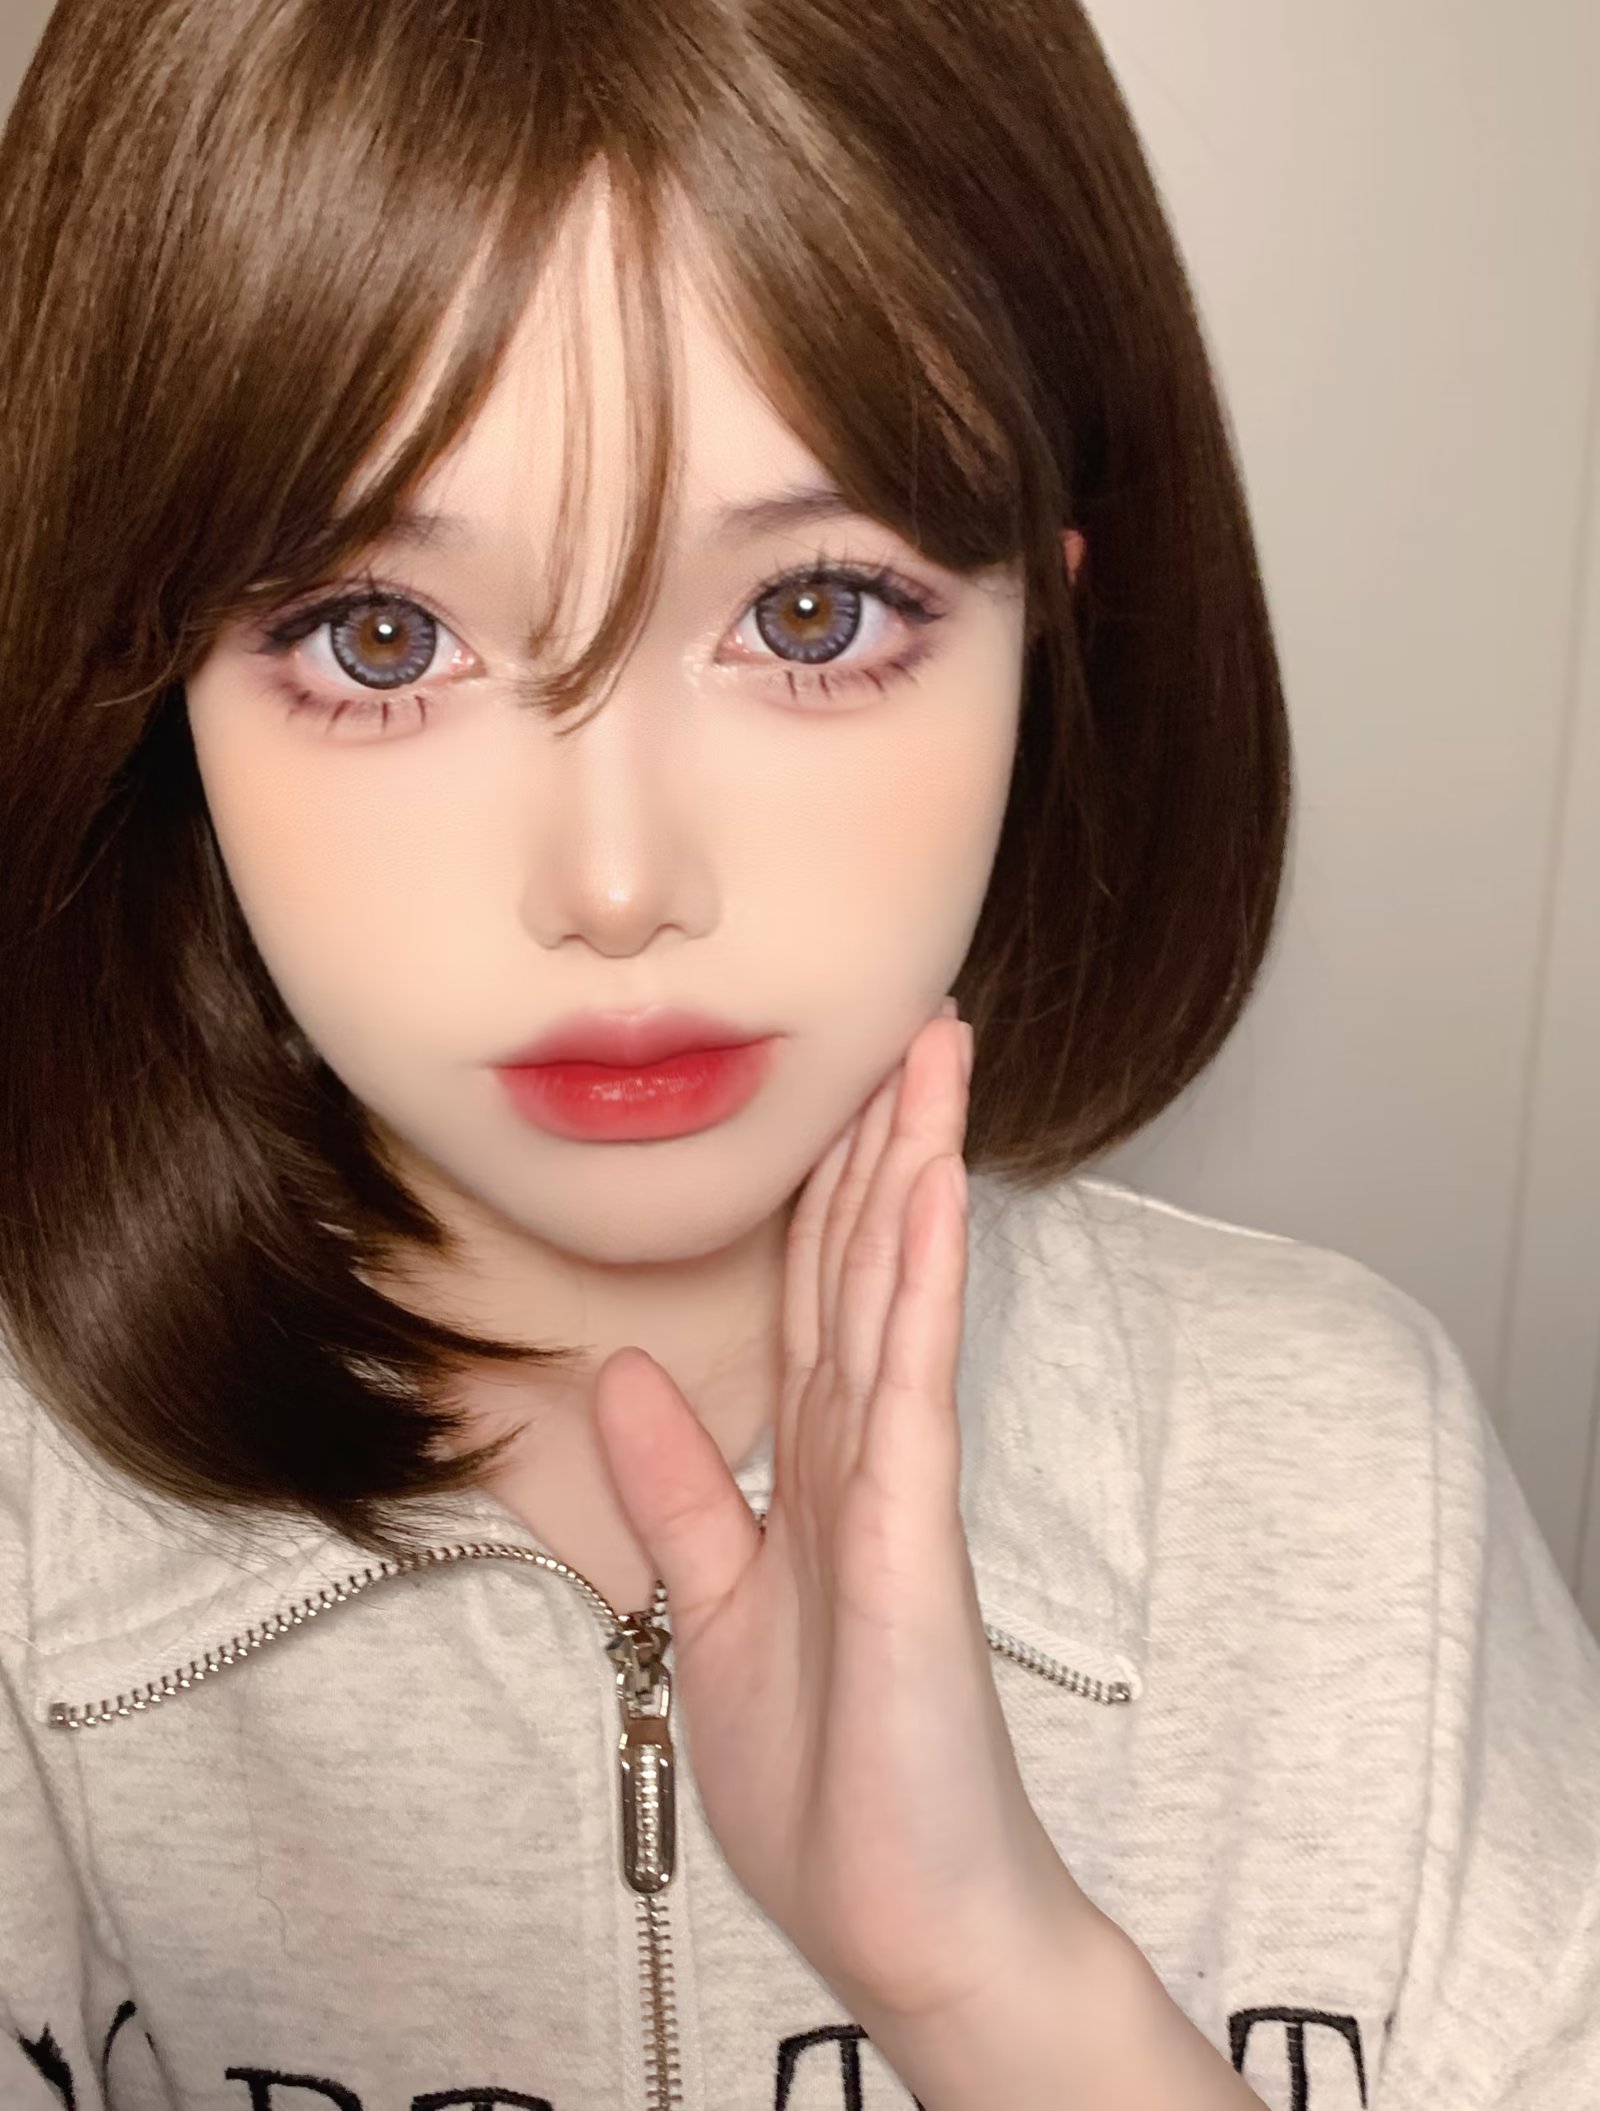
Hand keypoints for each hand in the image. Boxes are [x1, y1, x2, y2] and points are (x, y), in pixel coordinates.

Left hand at [591, 1000, 1091, 2021]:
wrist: (914, 1925)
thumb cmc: (836, 1789)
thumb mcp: (715, 1619)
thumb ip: (680, 1495)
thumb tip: (626, 1376)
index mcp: (815, 1478)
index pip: (818, 1300)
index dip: (826, 1190)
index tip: (840, 1093)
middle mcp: (862, 1460)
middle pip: (866, 1267)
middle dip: (884, 1140)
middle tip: (917, 1021)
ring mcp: (895, 1490)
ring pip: (898, 1295)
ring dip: (913, 1167)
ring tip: (937, 1054)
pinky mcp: (911, 1536)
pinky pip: (909, 1383)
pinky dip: (916, 1280)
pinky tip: (927, 1190)